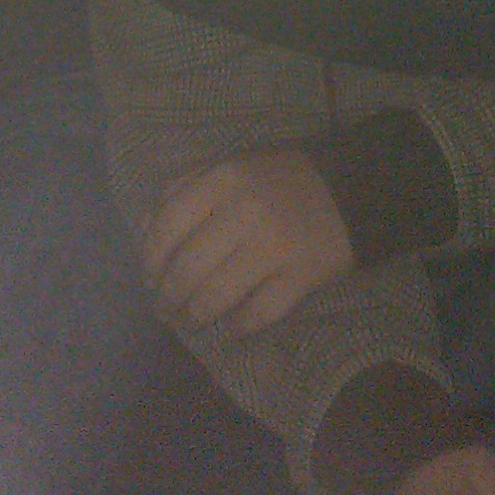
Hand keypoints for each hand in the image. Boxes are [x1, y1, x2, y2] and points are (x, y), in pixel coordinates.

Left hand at [142, 146, 354, 333]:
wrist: (351, 187)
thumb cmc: (276, 181)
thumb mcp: (228, 168)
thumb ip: (184, 189)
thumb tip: (143, 232)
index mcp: (224, 179)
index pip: (168, 225)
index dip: (151, 258)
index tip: (149, 277)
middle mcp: (245, 211)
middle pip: (189, 267)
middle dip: (169, 296)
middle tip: (165, 309)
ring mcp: (275, 246)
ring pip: (218, 294)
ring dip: (196, 314)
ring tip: (191, 319)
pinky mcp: (302, 275)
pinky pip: (260, 311)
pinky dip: (240, 323)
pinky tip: (232, 325)